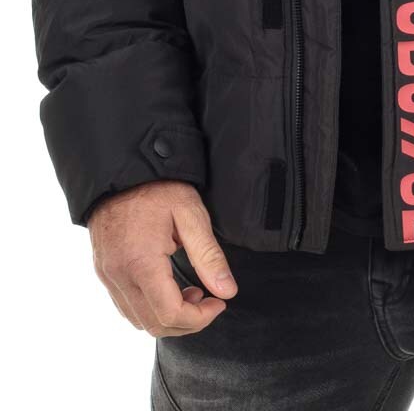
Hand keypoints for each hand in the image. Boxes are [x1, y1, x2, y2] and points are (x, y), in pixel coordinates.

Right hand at [88, 179, 237, 336]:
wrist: (121, 171)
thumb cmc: (157, 187)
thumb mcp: (190, 213)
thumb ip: (209, 255)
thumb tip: (227, 291)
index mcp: (141, 263)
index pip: (170, 314)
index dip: (200, 318)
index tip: (219, 302)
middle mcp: (119, 276)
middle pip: (154, 325)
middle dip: (187, 322)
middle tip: (209, 300)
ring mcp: (108, 276)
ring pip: (138, 320)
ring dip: (168, 317)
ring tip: (191, 291)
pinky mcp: (103, 272)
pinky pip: (125, 306)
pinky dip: (150, 308)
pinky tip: (168, 288)